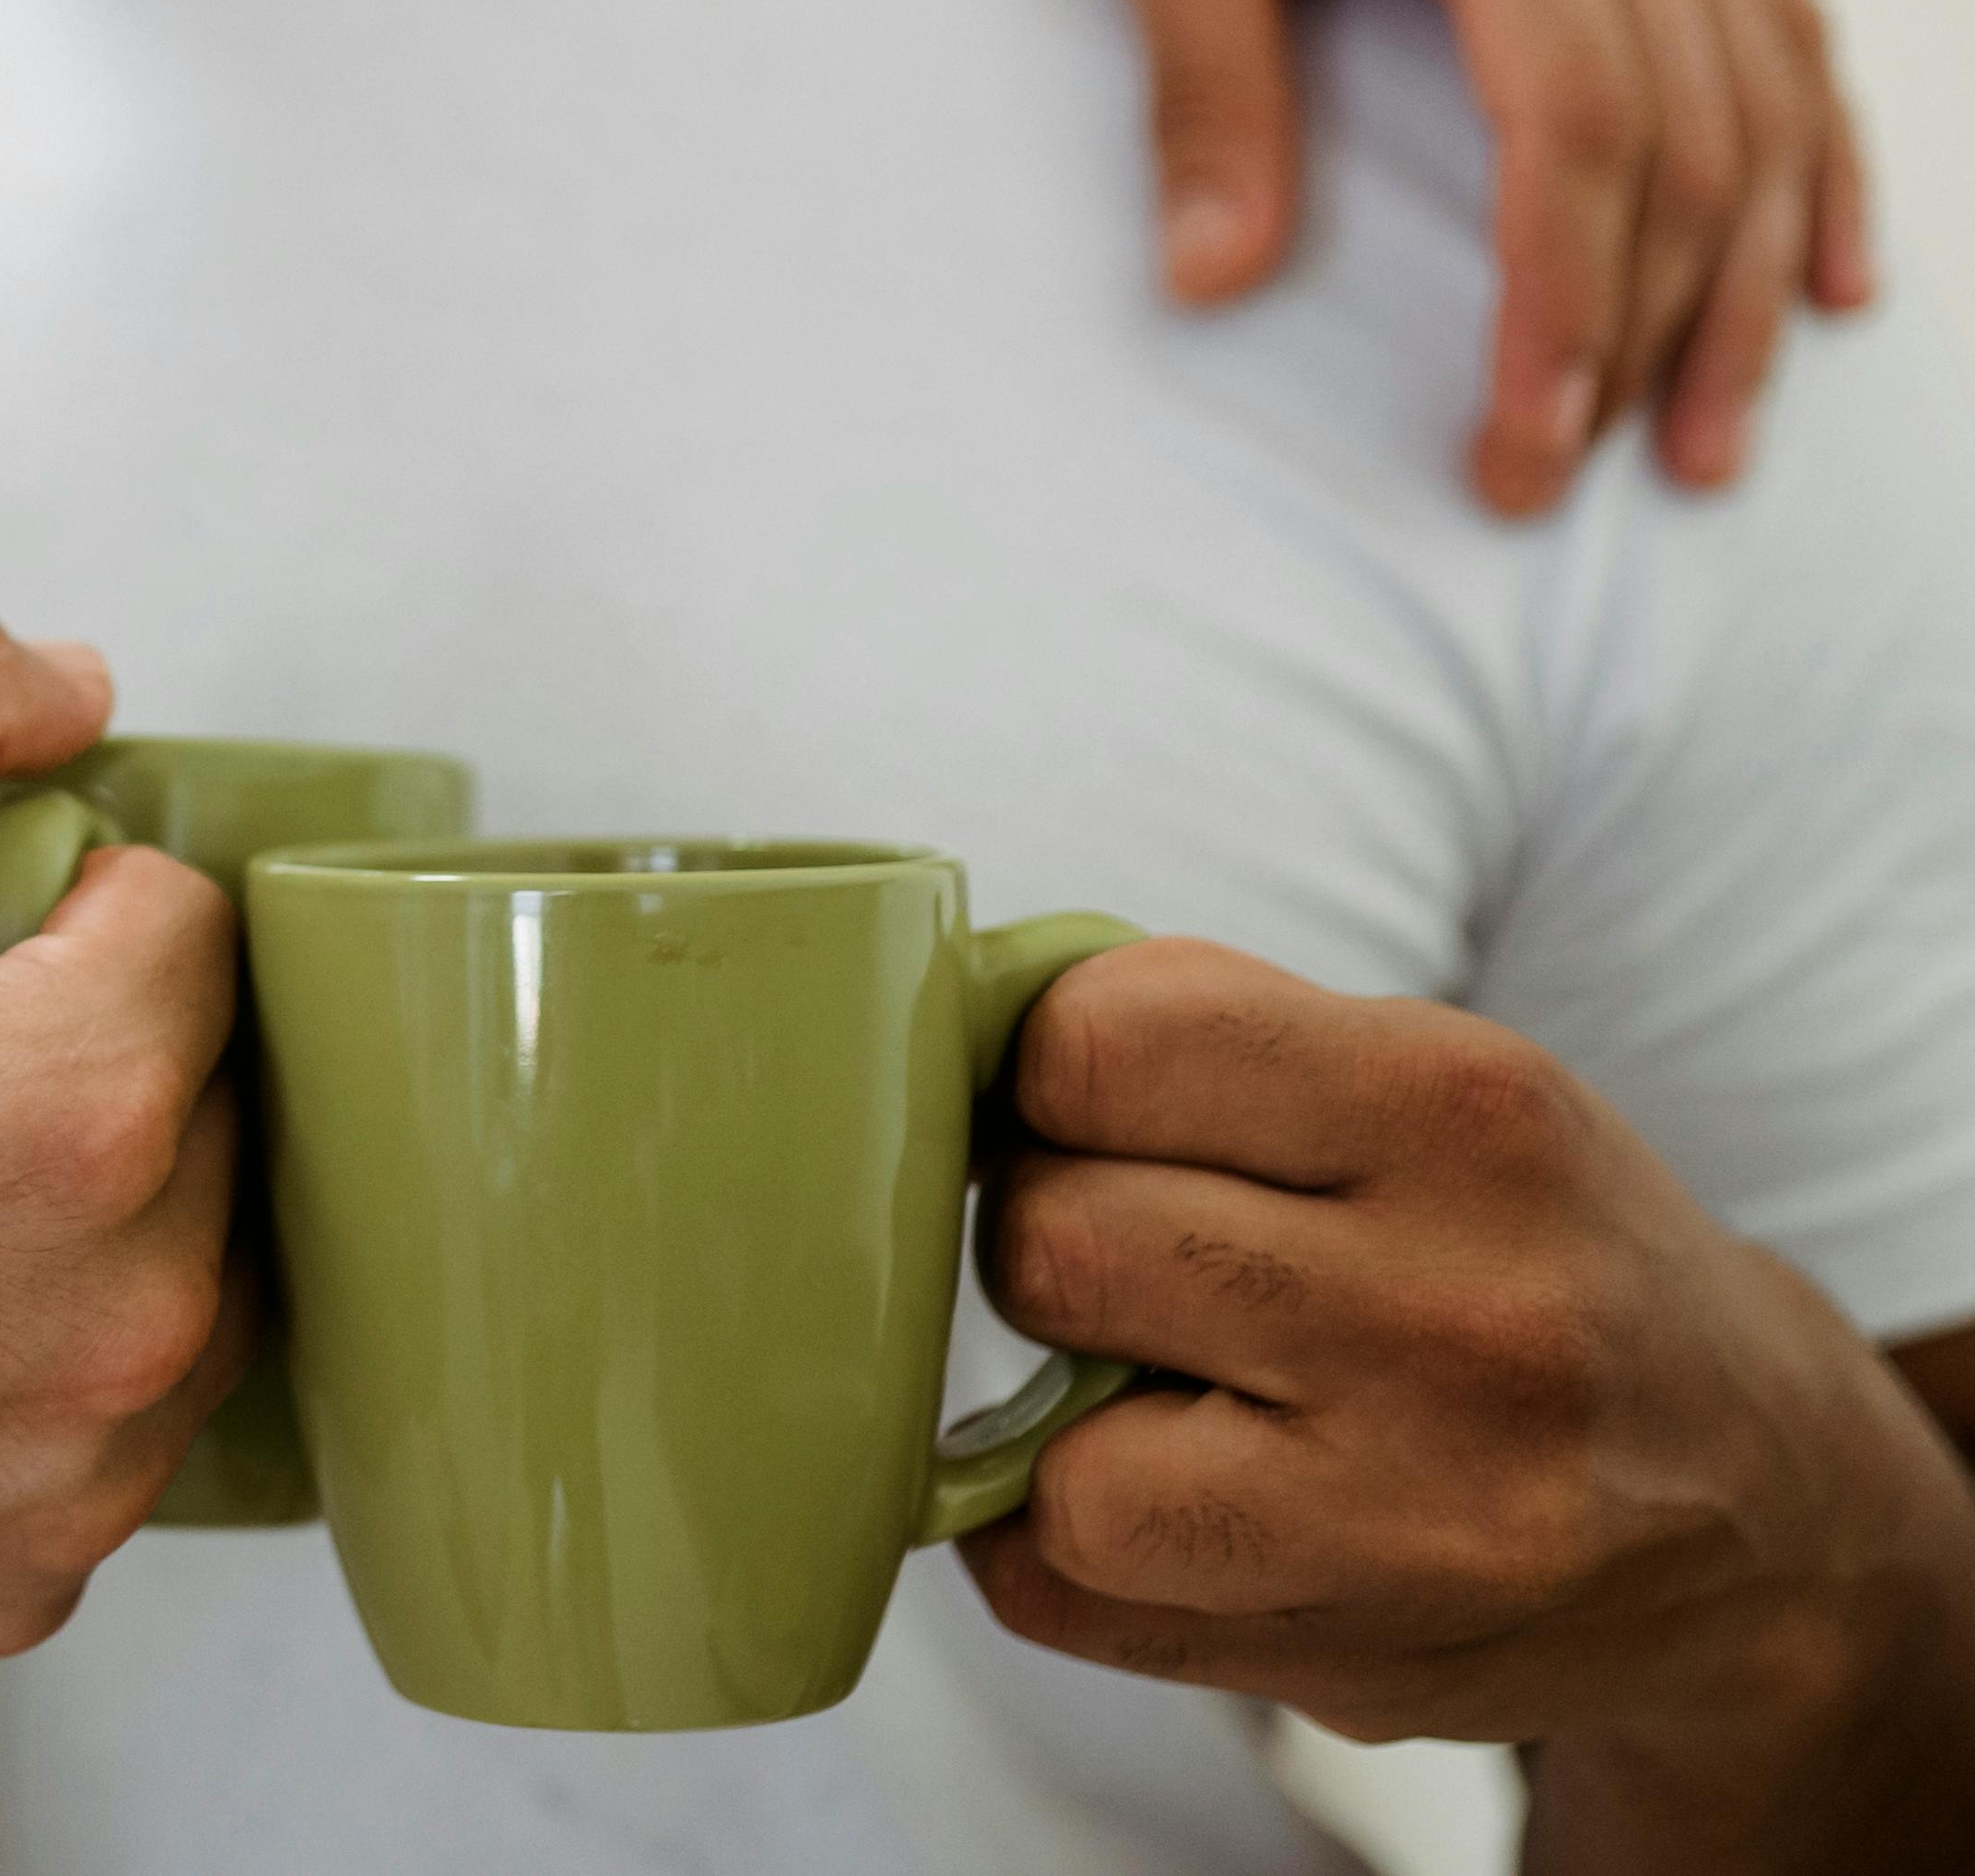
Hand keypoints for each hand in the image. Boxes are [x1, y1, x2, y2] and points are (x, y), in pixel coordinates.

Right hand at [0, 583, 246, 1661]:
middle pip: (201, 1095)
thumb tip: (74, 688)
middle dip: (58, 1041)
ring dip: (60, 1204)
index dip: (38, 896)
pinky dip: (12, 1357)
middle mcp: (120, 1321)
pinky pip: (93, 1419)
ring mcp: (77, 1477)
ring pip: (169, 1262)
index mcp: (69, 1116)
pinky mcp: (19, 1582)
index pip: (189, 923)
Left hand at [966, 941, 1974, 1866]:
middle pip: (1054, 1245)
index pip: (1097, 1042)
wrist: (1758, 1519)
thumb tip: (939, 1036)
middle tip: (1123, 1261)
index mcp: (1466, 1112)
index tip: (1081, 1113)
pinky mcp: (1359, 1666)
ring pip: (1054, 1467)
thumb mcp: (1428, 1081)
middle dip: (1048, 1242)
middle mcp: (1464, 1316)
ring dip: (1056, 1422)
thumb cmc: (1525, 1252)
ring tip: (1159, 1390)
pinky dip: (1060, 1550)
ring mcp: (1421, 1516)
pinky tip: (1170, 1503)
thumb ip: (1198, 1032)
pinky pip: (1058, 1597)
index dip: (1046, 1078)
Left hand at [1040, 0, 1873, 513]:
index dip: (1568, 301)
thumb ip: (1206, 87)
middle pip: (1691, 138)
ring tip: (1713, 441)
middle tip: (1568, 482)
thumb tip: (1213, 283)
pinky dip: (1813, 157)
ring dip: (1745, 280)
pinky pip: (1777, 23)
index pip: (1583, 125)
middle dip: (1645, 330)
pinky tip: (1827, 275)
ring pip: (1761, 98)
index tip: (1520, 441)